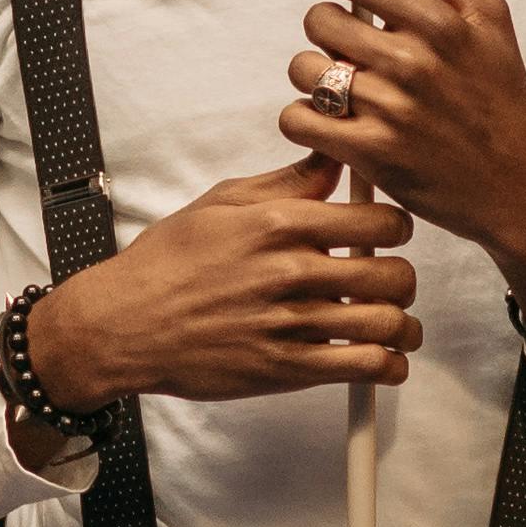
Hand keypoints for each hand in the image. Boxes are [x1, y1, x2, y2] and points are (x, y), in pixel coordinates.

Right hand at [22, 157, 418, 407]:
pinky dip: (388, 367)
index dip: (397, 227)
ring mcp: (289, 323)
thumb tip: (333, 158)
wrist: (122, 325)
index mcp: (280, 224)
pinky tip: (386, 361)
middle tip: (392, 282)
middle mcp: (290, 272)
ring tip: (398, 325)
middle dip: (402, 278)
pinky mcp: (284, 368)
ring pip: (386, 323)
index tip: (390, 234)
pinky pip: (362, 368)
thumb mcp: (223, 202)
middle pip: (393, 274)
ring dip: (403, 326)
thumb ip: (288, 182)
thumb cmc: (168, 262)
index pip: (380, 221)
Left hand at [284, 0, 525, 361]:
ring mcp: (388, 110)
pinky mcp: (370, 154)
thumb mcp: (489, 17)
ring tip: (348, 89)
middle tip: (355, 50)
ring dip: (315, 77)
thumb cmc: (501, 98)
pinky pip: (299, 119)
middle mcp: (412, 62)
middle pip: (319, 19)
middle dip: (330, 30)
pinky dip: (306, 119)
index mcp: (439, 21)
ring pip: (303, 69)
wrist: (518, 185)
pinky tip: (334, 120)